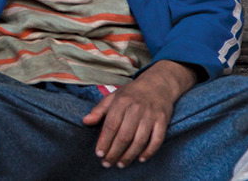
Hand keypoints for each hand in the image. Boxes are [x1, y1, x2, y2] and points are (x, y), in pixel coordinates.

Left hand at [81, 61, 197, 168]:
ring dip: (129, 155)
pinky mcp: (162, 120)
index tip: (99, 154)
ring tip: (120, 164)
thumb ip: (99, 110)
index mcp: (122, 101)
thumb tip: (85, 121)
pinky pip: (157, 140)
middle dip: (114, 152)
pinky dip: (149, 151)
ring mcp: (151, 115)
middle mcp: (136, 108)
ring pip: (139, 140)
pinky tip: (140, 159)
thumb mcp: (114, 96)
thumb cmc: (132, 93)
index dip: (104, 141)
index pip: (111, 125)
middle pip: (124, 136)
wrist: (158, 84)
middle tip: (107, 163)